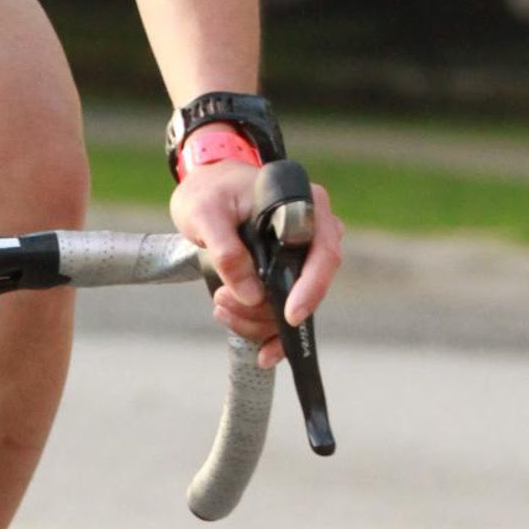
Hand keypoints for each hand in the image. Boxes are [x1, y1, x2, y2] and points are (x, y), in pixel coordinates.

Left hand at [170, 160, 342, 367]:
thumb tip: (250, 294)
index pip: (324, 253)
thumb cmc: (209, 192)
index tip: (290, 315)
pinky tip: (247, 338)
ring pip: (292, 305)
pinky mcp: (286, 277)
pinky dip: (264, 329)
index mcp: (307, 207)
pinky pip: (283, 312)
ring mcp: (301, 259)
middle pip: (308, 287)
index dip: (311, 287)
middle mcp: (313, 234)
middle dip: (266, 309)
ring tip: (220, 303)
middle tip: (222, 300)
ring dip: (255, 319)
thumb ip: (226, 250)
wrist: (204, 190)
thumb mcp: (206, 214)